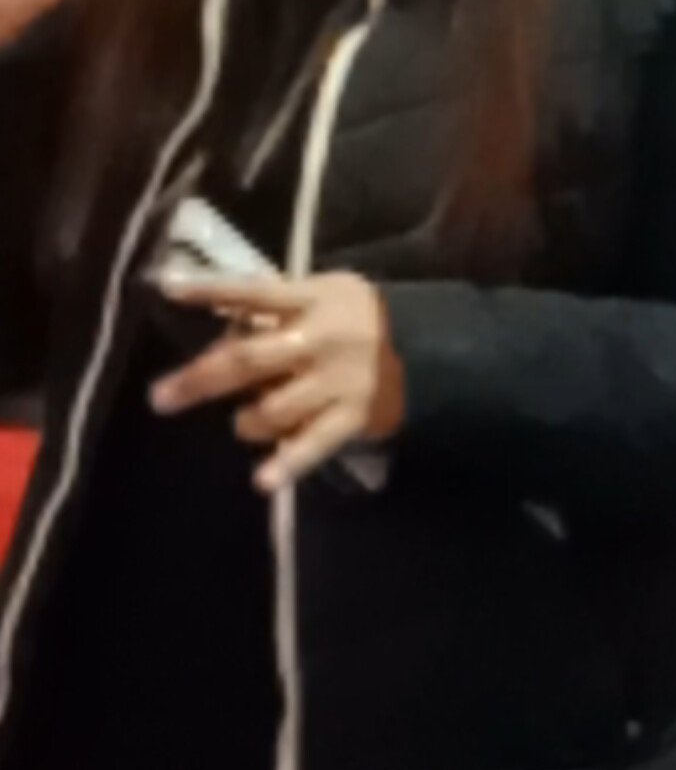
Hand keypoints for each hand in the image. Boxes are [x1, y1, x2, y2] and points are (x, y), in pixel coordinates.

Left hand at [151, 272, 405, 493]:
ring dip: (247, 420)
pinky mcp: (351, 417)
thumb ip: (276, 304)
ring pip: (271, 409)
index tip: (168, 290)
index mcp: (313, 300)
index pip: (254, 293)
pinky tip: (263, 480)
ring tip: (247, 419)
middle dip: (200, 379)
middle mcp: (322, 339)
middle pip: (250, 360)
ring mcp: (338, 380)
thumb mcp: (324, 293)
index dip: (213, 291)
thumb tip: (216, 316)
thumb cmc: (354, 317)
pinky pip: (313, 444)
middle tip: (160, 397)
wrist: (422, 348)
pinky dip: (288, 462)